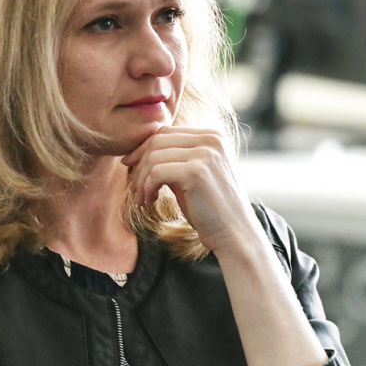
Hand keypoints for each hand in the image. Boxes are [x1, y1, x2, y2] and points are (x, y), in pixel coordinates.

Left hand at [121, 127, 257, 252]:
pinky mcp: (196, 171)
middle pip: (158, 140)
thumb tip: (139, 151)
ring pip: (154, 156)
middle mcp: (211, 139)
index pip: (167, 132)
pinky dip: (147, 187)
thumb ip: (174, 159)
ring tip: (143, 198)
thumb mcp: (193, 175)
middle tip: (134, 187)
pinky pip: (157, 172)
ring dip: (142, 180)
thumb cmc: (211, 208)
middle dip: (140, 164)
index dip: (144, 148)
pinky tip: (149, 200)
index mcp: (213, 136)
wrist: (234, 233)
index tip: (131, 166)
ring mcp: (205, 154)